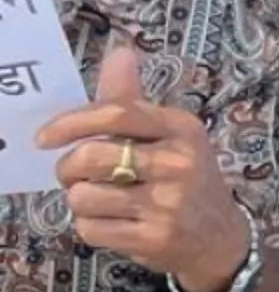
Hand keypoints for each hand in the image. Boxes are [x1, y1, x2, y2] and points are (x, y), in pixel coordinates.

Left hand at [39, 45, 249, 291]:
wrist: (221, 238)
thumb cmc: (187, 179)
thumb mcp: (171, 136)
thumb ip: (133, 100)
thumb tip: (119, 52)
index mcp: (182, 129)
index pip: (115, 114)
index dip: (70, 123)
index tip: (44, 138)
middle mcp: (178, 163)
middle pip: (91, 156)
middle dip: (67, 168)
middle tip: (74, 175)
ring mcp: (167, 203)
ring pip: (83, 196)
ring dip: (80, 200)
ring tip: (101, 201)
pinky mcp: (154, 238)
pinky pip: (91, 229)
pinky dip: (92, 227)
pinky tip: (114, 224)